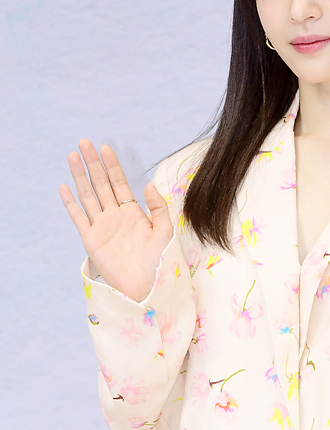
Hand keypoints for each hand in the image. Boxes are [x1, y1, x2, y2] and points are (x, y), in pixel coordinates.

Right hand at [60, 140, 172, 302]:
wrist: (147, 286)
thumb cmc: (159, 262)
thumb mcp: (164, 231)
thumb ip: (158, 208)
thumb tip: (149, 186)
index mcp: (132, 212)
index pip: (119, 183)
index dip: (112, 166)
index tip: (106, 148)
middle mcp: (114, 216)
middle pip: (101, 184)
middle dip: (93, 164)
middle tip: (84, 142)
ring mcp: (101, 226)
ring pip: (88, 195)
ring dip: (80, 176)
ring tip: (73, 156)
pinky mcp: (91, 240)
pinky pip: (78, 218)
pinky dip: (71, 203)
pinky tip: (64, 187)